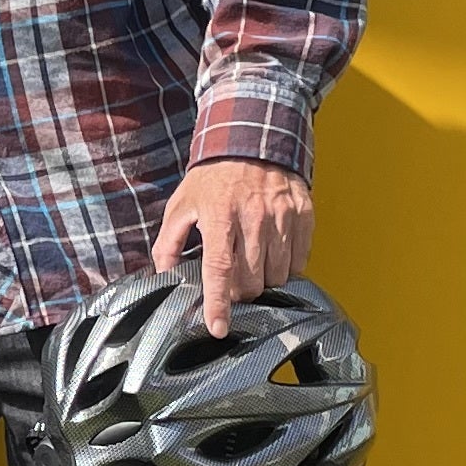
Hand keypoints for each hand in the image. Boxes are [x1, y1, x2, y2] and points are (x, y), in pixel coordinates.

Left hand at [152, 158, 309, 337]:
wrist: (252, 139)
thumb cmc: (213, 176)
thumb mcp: (182, 204)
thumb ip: (168, 242)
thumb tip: (163, 274)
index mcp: (219, 216)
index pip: (219, 269)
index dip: (219, 303)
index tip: (218, 327)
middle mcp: (253, 218)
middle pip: (252, 281)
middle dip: (240, 291)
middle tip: (233, 280)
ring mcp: (282, 216)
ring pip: (278, 275)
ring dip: (264, 279)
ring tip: (253, 263)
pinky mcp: (303, 215)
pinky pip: (300, 260)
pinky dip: (287, 266)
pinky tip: (273, 254)